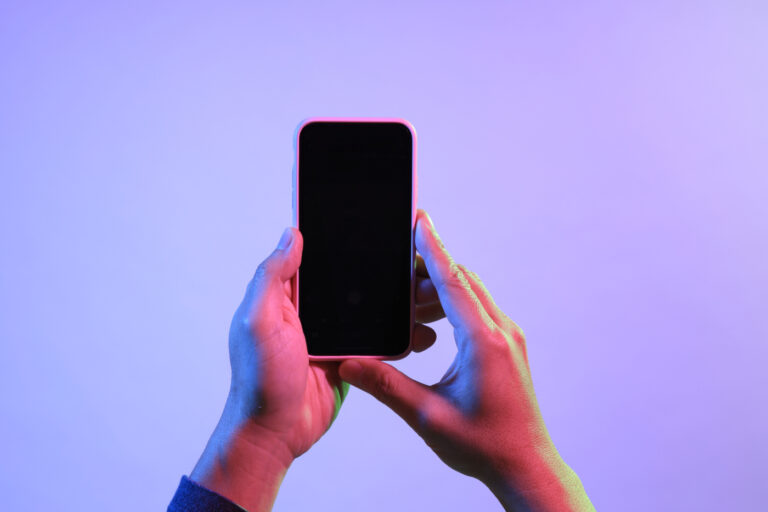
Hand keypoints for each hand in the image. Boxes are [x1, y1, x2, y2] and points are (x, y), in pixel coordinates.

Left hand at [189, 226, 440, 510]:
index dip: (343, 240)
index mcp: (287, 294)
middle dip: (384, 270)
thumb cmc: (258, 379)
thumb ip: (272, 277)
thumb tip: (292, 233)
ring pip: (372, 309)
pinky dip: (401, 335)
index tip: (375, 222)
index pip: (318, 256)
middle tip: (416, 258)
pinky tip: (422, 328)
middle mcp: (312, 310)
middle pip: (353, 281)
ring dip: (398, 301)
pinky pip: (379, 340)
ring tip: (429, 290)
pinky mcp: (350, 358)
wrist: (275, 433)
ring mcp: (334, 335)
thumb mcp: (258, 320)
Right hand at [339, 210, 593, 511]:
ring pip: (471, 295)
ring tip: (407, 297)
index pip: (453, 281)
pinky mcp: (506, 347)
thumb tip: (349, 363)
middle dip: (429, 267)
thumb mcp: (428, 415)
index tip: (420, 219)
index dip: (433, 248)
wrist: (524, 465)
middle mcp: (501, 332)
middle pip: (462, 281)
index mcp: (484, 341)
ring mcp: (507, 338)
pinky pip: (478, 311)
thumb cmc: (483, 445)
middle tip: (397, 264)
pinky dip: (452, 305)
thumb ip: (386, 385)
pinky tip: (429, 320)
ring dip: (440, 288)